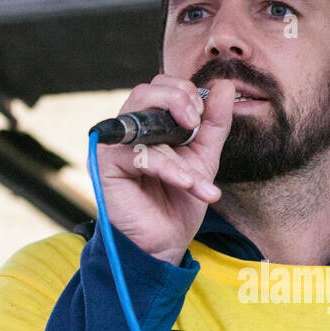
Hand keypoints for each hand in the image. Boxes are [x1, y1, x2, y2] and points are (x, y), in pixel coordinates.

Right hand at [94, 76, 236, 264]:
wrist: (165, 244)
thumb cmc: (178, 204)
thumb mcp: (204, 159)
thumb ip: (214, 123)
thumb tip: (224, 86)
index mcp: (148, 126)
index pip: (161, 86)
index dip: (185, 92)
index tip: (202, 117)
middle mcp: (127, 131)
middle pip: (145, 91)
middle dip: (177, 100)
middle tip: (195, 125)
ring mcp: (112, 146)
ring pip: (142, 118)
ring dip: (178, 149)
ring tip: (197, 177)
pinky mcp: (104, 165)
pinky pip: (139, 154)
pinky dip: (168, 168)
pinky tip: (186, 184)